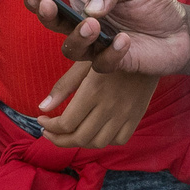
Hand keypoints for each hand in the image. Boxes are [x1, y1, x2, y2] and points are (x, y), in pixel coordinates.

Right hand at [30, 0, 189, 77]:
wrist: (184, 31)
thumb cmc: (155, 4)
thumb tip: (89, 8)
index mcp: (85, 2)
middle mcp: (86, 25)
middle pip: (54, 25)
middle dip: (47, 16)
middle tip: (51, 6)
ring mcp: (98, 47)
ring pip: (71, 49)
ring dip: (78, 37)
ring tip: (94, 25)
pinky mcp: (114, 64)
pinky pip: (102, 64)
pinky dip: (111, 52)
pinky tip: (125, 40)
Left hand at [36, 60, 157, 147]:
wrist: (147, 46)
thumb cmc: (108, 50)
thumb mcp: (84, 62)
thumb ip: (63, 86)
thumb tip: (42, 108)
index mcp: (93, 91)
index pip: (66, 124)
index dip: (50, 126)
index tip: (42, 119)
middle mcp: (109, 106)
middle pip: (79, 138)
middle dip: (58, 139)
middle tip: (49, 131)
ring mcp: (125, 113)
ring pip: (98, 143)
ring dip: (79, 142)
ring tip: (68, 133)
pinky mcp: (137, 115)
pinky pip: (119, 140)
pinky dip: (104, 140)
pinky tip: (94, 130)